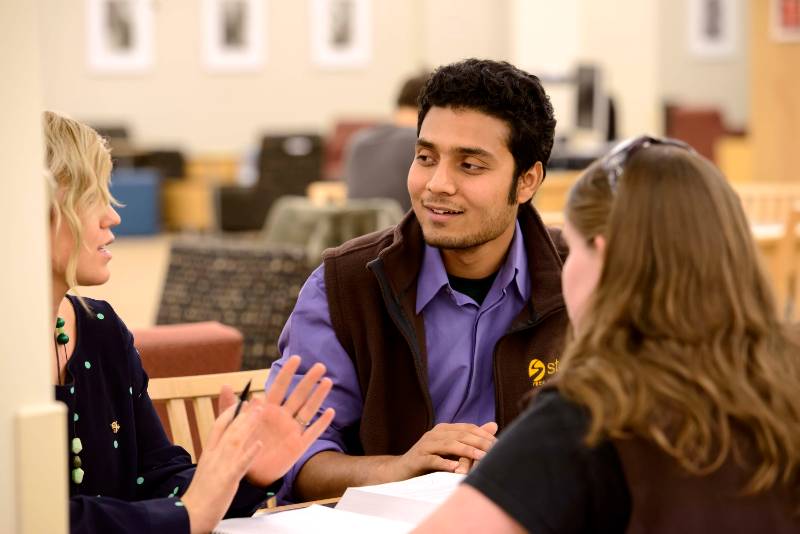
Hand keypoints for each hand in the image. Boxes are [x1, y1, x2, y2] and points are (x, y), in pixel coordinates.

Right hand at [181, 401, 263, 533]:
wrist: (188, 514)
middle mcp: (213, 455)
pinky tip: (259, 444)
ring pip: (235, 440)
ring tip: (260, 411)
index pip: (218, 426)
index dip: (230, 412)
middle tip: (257, 400)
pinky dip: (250, 453)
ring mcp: (220, 466)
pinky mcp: (226, 479)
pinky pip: (240, 464)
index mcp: (209, 452)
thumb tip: (222, 446)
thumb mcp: (207, 468)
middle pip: (229, 429)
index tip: (241, 401)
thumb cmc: (200, 495)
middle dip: (244, 413)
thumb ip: (216, 455)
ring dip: (248, 424)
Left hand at [218, 355, 334, 487]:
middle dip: (309, 380)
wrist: (246, 473)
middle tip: (320, 366)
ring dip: (318, 396)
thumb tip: (225, 385)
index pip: (280, 386)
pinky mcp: (298, 446)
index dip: (287, 372)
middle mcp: (283, 417)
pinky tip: (330, 412)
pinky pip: (312, 433)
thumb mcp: (233, 426)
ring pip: (308, 409)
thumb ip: (230, 407)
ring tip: (327, 382)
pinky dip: (321, 423)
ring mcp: (292, 430)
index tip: (296, 358)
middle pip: (298, 394)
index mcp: (267, 409)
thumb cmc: (241, 446)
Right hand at [388, 421, 497, 480]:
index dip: (484, 435)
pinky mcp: (418, 459)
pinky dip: (444, 463)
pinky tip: (455, 468)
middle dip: (479, 442)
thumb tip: (494, 425)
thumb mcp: (451, 449)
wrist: (401, 471)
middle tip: (495, 450)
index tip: (499, 444)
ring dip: (466, 451)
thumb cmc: (430, 460)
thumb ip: (471, 438)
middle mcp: (435, 434)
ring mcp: (425, 445)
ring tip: (482, 457)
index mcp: (444, 429)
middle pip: (461, 435)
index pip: (468, 428)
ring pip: (449, 445)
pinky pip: (433, 460)